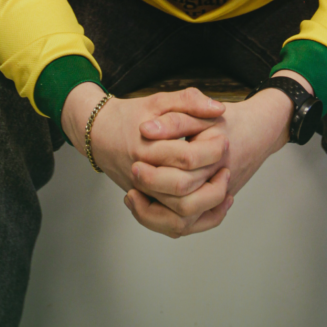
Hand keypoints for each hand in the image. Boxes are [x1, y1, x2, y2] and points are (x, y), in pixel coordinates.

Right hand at [62, 83, 231, 234]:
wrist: (99, 135)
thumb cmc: (131, 116)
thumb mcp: (159, 100)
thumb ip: (189, 100)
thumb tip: (218, 108)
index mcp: (146, 148)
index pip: (186, 157)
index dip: (212, 150)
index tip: (225, 140)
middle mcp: (142, 177)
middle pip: (184, 191)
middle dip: (213, 181)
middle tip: (226, 167)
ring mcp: (143, 195)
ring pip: (179, 218)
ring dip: (208, 205)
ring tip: (224, 187)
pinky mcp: (147, 205)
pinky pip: (172, 226)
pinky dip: (197, 221)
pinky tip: (216, 204)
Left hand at [129, 70, 312, 228]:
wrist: (260, 129)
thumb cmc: (229, 119)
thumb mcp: (202, 110)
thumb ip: (178, 114)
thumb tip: (146, 129)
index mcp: (217, 151)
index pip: (184, 162)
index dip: (156, 162)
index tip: (135, 158)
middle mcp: (219, 178)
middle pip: (184, 199)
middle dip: (153, 188)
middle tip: (133, 173)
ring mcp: (218, 195)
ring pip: (184, 220)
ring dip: (154, 214)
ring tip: (133, 195)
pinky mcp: (215, 205)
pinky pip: (190, 224)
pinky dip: (166, 220)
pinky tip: (148, 204)